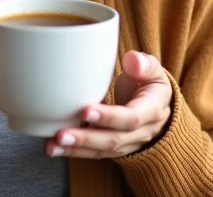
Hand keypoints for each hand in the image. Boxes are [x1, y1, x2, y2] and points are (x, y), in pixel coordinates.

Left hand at [46, 51, 172, 159]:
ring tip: (53, 145)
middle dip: (86, 138)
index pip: (131, 118)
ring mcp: (128, 144)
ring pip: (102, 151)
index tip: (85, 110)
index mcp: (152, 110)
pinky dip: (74, 152)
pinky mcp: (114, 148)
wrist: (158, 107)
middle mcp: (141, 132)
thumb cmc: (150, 83)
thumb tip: (133, 59)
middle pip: (113, 140)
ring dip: (76, 149)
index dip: (109, 117)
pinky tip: (55, 148)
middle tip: (61, 134)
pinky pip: (95, 153)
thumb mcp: (154, 71)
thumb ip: (145, 65)